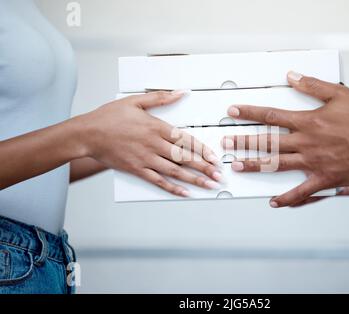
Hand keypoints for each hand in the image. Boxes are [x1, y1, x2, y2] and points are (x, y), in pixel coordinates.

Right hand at [78, 91, 221, 196]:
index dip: (202, 149)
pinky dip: (172, 188)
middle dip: (205, 167)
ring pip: (175, 171)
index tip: (214, 157)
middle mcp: (153, 144)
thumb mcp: (136, 101)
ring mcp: (146, 159)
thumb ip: (161, 98)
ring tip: (209, 185)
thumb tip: (181, 92)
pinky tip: (185, 192)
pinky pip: (158, 181)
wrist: (87, 134)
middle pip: (184, 158)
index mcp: (156, 127)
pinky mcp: (137, 169)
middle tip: (219, 175)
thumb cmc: (109, 117)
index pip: (186, 139)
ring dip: (194, 179)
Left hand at [223, 72, 348, 206]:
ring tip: (238, 165)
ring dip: (255, 165)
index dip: (250, 113)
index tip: (234, 112)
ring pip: (277, 164)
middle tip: (226, 143)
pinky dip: (288, 198)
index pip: (271, 116)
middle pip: (268, 142)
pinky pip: (302, 191)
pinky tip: (275, 201)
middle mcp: (306, 142)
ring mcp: (313, 162)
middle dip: (244, 141)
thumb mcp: (340, 94)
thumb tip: (292, 76)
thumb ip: (313, 86)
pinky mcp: (324, 178)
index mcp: (308, 122)